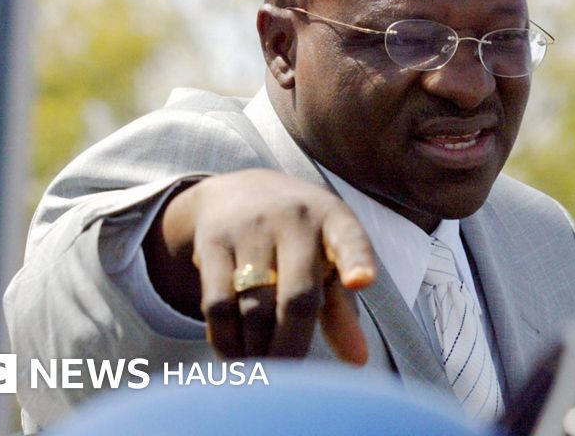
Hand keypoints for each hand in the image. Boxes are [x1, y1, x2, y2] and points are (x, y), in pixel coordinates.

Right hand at [144, 169, 375, 363]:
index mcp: (334, 220)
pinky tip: (235, 357)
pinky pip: (218, 305)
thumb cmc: (301, 238)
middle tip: (290, 385)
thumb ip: (342, 307)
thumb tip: (359, 360)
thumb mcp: (327, 259)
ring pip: (254, 307)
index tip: (362, 282)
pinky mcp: (212, 242)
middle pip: (298, 297)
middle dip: (292, 347)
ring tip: (264, 373)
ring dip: (258, 351)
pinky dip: (226, 341)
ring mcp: (250, 227)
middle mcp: (293, 218)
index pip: (350, 240)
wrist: (239, 188)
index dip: (357, 261)